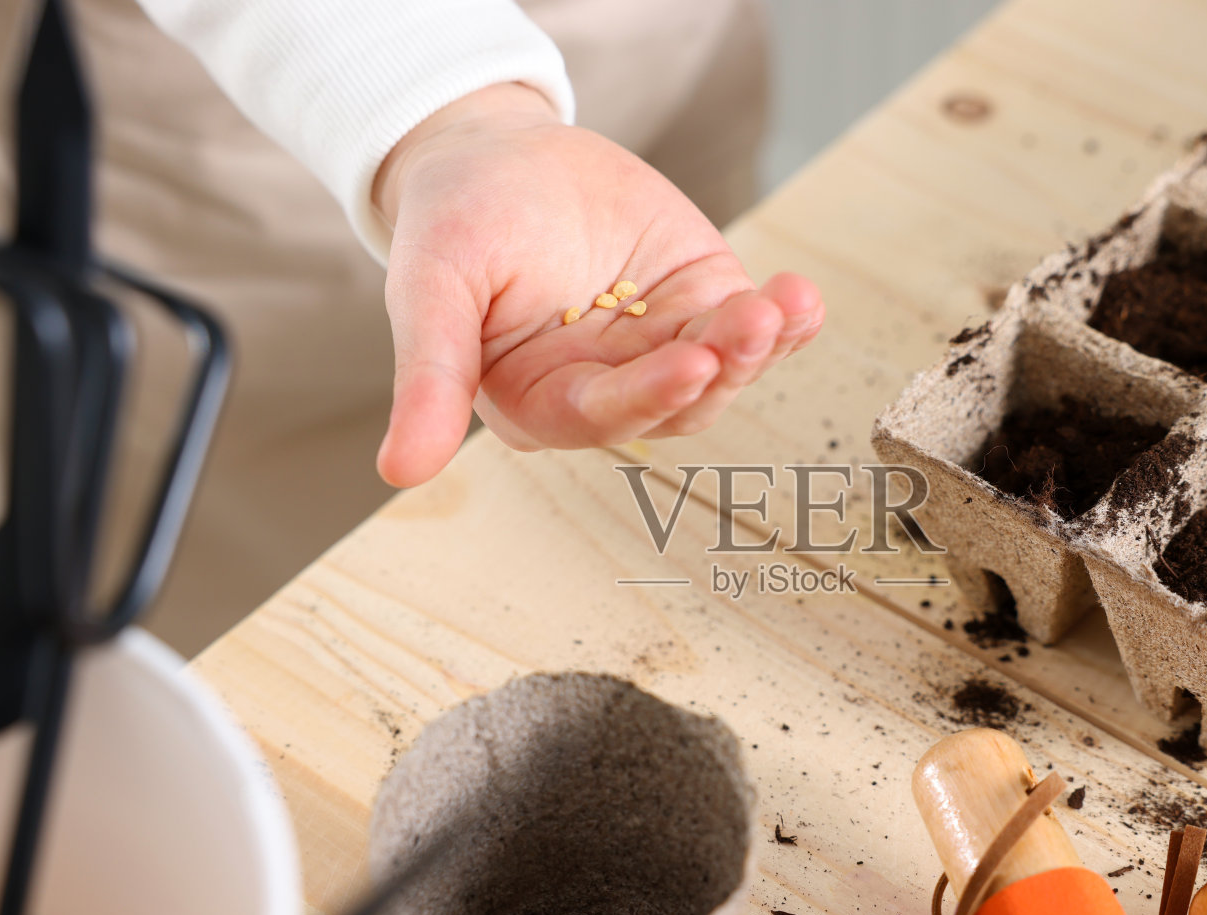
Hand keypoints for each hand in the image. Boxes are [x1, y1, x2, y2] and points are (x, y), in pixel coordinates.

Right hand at [371, 83, 823, 486]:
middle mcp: (609, 389)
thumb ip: (429, 376)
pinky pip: (755, 326)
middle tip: (752, 324)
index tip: (690, 362)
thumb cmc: (454, 220)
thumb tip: (399, 470)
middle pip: (677, 400)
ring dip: (759, 343)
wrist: (501, 152)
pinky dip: (788, 320)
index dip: (648, 395)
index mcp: (541, 402)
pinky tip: (807, 301)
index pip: (601, 414)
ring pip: (724, 369)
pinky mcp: (703, 303)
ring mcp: (664, 348)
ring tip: (784, 303)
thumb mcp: (429, 288)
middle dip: (720, 363)